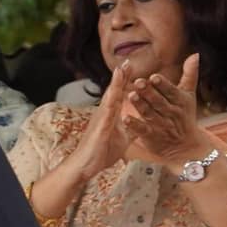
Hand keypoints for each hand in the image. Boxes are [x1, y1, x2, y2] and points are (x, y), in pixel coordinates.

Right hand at [60, 59, 135, 185]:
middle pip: (114, 90)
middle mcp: (104, 113)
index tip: (131, 68)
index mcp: (110, 115)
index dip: (125, 81)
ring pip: (110, 95)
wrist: (85, 166)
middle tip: (127, 60)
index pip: (119, 95)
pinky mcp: (100, 124)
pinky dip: (113, 96)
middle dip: (121, 76)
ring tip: (123, 67)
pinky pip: (109, 108)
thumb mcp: (122, 139)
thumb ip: (131, 129)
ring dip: (117, 81)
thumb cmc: (100, 153)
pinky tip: (117, 89)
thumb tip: (142, 123)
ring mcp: (101, 117)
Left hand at [125, 54, 205, 163]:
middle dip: (149, 92)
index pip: (171, 91)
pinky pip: (143, 130)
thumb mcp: (189, 95)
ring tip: (130, 96)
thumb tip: (195, 54)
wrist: (186, 146)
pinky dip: (135, 125)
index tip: (153, 76)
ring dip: (140, 105)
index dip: (163, 84)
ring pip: (150, 114)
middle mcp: (171, 113)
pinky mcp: (152, 137)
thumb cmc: (185, 116)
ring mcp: (162, 125)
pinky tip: (125, 118)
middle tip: (137, 82)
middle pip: (159, 102)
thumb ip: (190, 75)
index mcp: (180, 101)